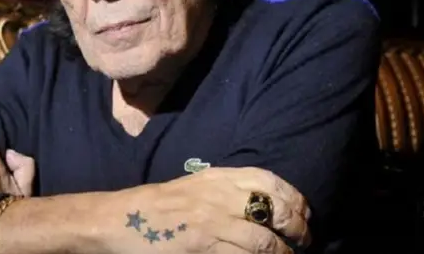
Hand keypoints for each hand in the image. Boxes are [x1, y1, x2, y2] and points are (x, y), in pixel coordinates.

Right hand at [111, 167, 310, 253]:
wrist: (118, 219)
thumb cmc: (156, 206)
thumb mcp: (194, 187)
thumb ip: (224, 190)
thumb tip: (260, 203)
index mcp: (217, 177)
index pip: (268, 179)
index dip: (294, 198)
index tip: (304, 213)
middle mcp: (219, 196)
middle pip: (274, 209)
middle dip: (297, 227)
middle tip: (304, 241)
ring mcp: (211, 222)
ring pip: (264, 239)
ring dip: (283, 252)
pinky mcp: (202, 245)